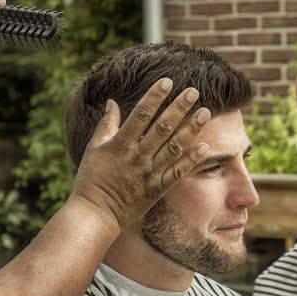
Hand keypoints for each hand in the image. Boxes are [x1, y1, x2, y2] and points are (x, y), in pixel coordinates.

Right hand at [72, 78, 210, 229]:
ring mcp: (149, 174)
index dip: (155, 97)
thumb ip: (106, 125)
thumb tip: (112, 102)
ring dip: (191, 129)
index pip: (141, 115)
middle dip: (179, 107)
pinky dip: (191, 160)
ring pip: (174, 147)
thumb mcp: (94, 148)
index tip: (167, 82)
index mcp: (120, 144)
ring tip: (204, 112)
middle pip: (163, 127)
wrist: (96, 213)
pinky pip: (177, 173)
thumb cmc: (91, 179)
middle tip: (194, 91)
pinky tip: (205, 147)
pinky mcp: (157, 189)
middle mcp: (138, 157)